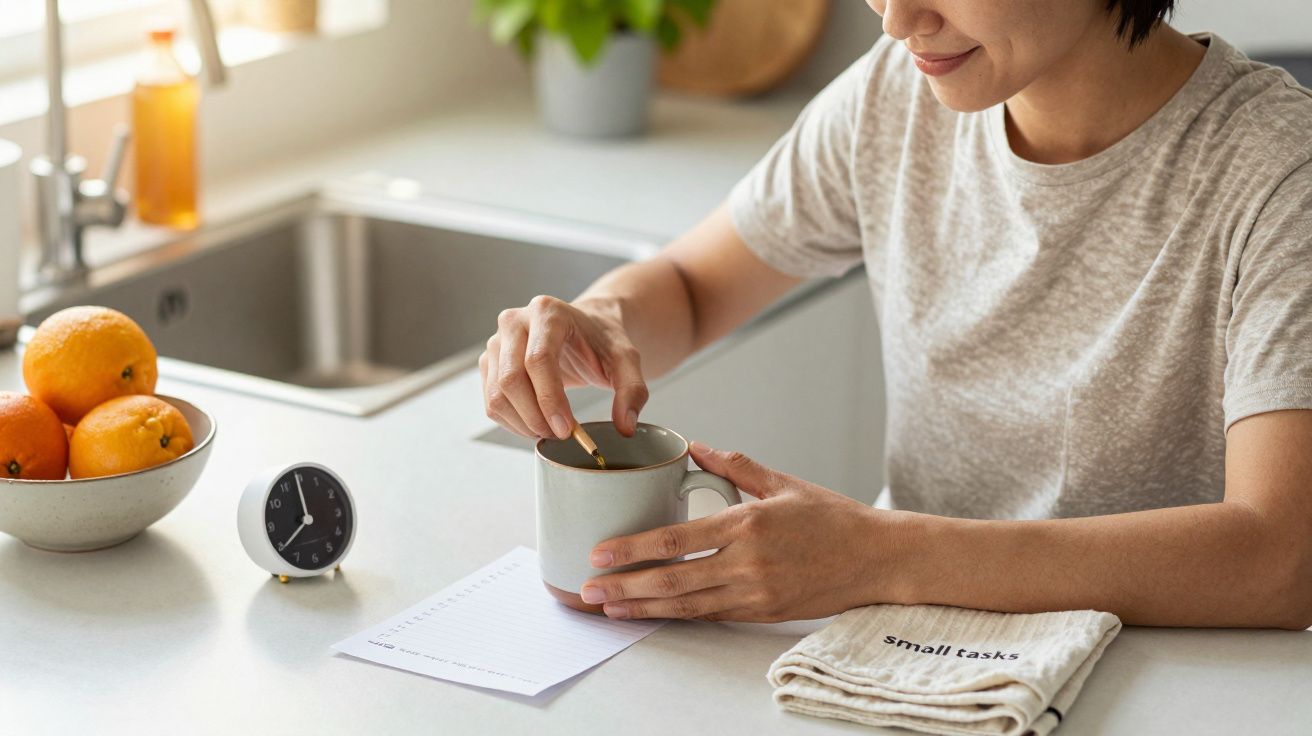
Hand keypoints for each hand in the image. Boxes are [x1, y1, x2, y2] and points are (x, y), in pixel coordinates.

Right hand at [479, 295, 648, 439]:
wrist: (584, 329)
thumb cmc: (601, 340)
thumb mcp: (627, 360)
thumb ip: (632, 390)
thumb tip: (625, 427)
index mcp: (547, 312)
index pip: (538, 359)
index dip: (549, 399)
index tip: (566, 429)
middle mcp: (515, 321)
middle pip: (511, 379)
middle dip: (536, 417)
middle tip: (562, 435)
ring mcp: (497, 342)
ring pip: (497, 395)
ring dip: (523, 424)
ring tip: (552, 431)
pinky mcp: (490, 363)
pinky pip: (491, 402)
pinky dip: (513, 423)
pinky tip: (537, 424)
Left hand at [581, 442, 892, 621]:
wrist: (876, 558)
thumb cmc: (832, 517)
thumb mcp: (783, 483)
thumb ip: (735, 466)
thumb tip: (696, 447)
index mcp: (747, 524)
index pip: (676, 540)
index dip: (632, 549)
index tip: (600, 553)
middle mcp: (747, 562)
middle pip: (672, 579)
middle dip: (625, 586)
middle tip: (589, 589)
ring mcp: (755, 592)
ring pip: (686, 605)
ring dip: (643, 607)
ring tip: (609, 609)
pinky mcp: (763, 612)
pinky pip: (710, 615)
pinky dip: (677, 616)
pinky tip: (652, 614)